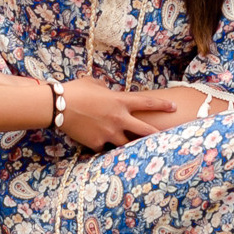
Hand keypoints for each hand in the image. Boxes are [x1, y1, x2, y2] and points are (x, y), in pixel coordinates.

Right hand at [58, 77, 177, 151]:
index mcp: (120, 101)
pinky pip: (104, 146)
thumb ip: (104, 87)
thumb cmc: (76, 90)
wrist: (59, 106)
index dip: (162, 105)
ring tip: (136, 150)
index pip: (147, 102)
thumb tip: (105, 88)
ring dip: (130, 144)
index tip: (174, 107)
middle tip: (167, 139)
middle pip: (145, 130)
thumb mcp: (93, 83)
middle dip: (158, 135)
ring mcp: (109, 133)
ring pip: (127, 143)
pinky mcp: (98, 143)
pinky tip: (98, 144)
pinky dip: (103, 145)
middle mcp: (119, 118)